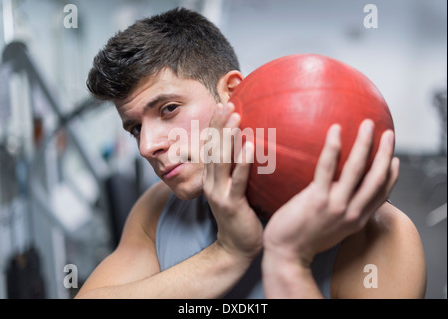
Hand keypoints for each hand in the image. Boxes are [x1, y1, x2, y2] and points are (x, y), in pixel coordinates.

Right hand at [203, 102, 262, 260]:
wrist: (236, 248)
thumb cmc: (242, 217)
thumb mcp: (238, 190)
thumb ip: (242, 171)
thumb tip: (257, 149)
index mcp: (212, 178)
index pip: (212, 146)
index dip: (216, 126)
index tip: (224, 105)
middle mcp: (211, 182)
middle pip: (213, 148)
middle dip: (219, 124)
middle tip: (227, 103)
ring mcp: (219, 193)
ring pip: (221, 160)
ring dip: (227, 136)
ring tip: (235, 115)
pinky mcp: (230, 204)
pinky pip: (237, 180)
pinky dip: (242, 162)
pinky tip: (248, 146)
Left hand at [263, 119, 399, 265]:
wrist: (287, 254)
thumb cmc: (305, 238)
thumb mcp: (332, 228)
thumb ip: (341, 210)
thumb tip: (339, 190)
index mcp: (357, 219)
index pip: (381, 193)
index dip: (391, 174)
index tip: (393, 157)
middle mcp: (352, 213)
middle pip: (376, 178)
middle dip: (385, 153)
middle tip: (387, 133)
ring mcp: (336, 206)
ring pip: (357, 169)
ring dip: (365, 144)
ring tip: (368, 125)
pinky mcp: (317, 200)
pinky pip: (326, 168)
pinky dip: (333, 148)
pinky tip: (335, 131)